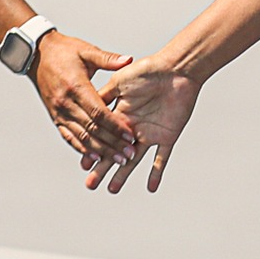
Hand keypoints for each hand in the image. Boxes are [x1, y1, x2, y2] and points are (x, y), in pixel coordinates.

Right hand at [31, 30, 138, 162]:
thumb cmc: (63, 51)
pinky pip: (69, 136)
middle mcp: (66, 102)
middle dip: (113, 143)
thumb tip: (128, 60)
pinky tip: (95, 157)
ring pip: (82, 136)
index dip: (115, 126)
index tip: (130, 135)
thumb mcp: (86, 50)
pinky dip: (82, 148)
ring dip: (101, 150)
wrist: (36, 54)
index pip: (98, 112)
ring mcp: (59, 112)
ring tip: (117, 160)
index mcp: (76, 86)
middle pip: (92, 128)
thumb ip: (108, 59)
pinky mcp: (55, 117)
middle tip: (129, 154)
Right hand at [81, 56, 198, 193]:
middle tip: (90, 184)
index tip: (83, 164)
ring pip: (134, 159)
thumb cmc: (148, 70)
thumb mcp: (121, 81)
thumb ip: (105, 95)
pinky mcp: (168, 136)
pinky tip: (151, 188)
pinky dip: (157, 172)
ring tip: (111, 189)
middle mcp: (134, 126)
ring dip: (123, 174)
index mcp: (121, 114)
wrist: (176, 69)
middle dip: (102, 167)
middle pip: (115, 151)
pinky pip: (162, 158)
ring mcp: (150, 133)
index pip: (103, 136)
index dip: (94, 149)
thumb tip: (86, 107)